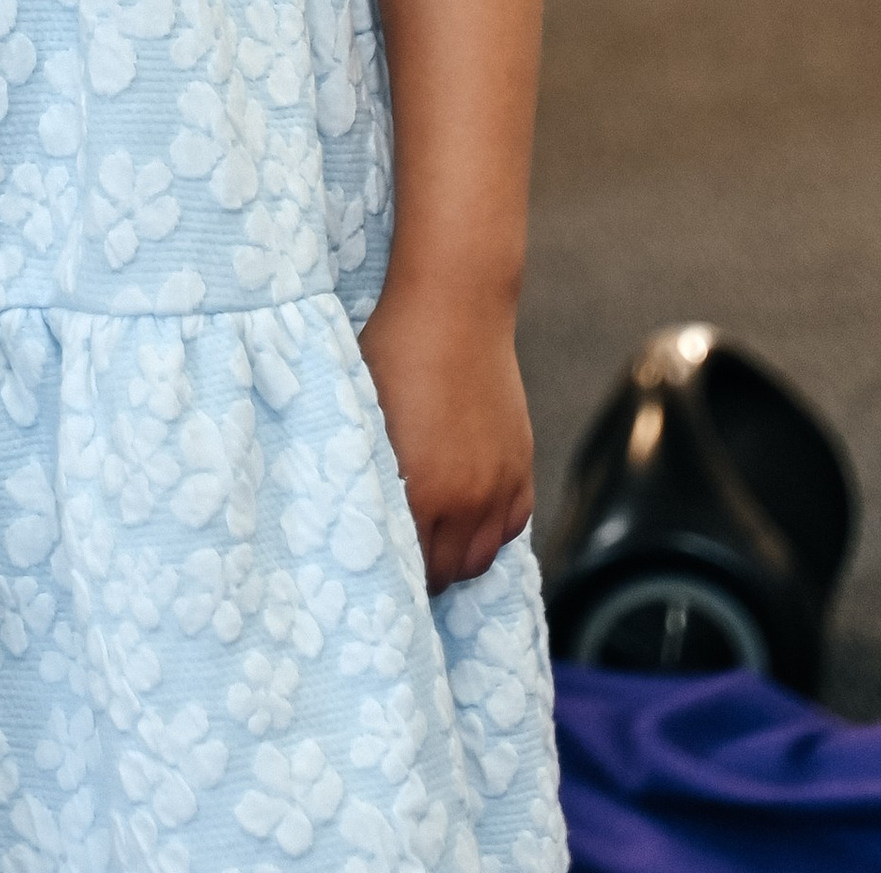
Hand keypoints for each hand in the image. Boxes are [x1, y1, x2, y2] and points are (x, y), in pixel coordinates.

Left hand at [358, 281, 534, 593]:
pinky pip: (512, 526)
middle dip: (425, 572)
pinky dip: (491, 530)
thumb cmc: (393, 353)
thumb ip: (370, 478)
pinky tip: (468, 514)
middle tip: (402, 557)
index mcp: (419, 492)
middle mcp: (466, 499)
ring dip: (458, 556)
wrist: (454, 307)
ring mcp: (499, 483)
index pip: (410, 569)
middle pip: (448, 573)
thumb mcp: (365, 418)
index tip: (378, 570)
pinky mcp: (521, 464)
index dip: (393, 574)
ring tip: (434, 539)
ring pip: (481, 557)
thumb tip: (360, 518)